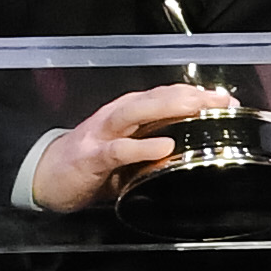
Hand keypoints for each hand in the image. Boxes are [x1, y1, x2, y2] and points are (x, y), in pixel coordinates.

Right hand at [33, 82, 236, 215]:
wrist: (45, 177)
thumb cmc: (90, 163)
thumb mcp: (127, 151)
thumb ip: (154, 143)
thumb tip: (193, 144)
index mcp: (127, 113)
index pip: (164, 95)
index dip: (195, 93)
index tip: (225, 98)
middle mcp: (116, 116)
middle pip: (155, 97)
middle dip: (188, 95)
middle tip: (220, 98)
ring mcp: (102, 134)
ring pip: (136, 112)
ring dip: (167, 107)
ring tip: (195, 107)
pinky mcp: (91, 157)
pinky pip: (119, 149)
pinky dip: (142, 146)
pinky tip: (163, 146)